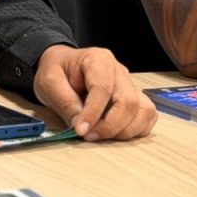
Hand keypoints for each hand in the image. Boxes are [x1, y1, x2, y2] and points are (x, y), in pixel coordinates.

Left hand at [33, 45, 156, 140]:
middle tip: (89, 136)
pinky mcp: (133, 98)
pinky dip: (136, 129)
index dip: (93, 113)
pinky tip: (116, 132)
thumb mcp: (49, 82)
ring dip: (125, 130)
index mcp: (99, 60)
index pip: (103, 88)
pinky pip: (146, 115)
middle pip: (128, 101)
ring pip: (143, 110)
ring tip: (101, 135)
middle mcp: (119, 71)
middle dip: (110, 126)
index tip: (80, 130)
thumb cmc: (58, 70)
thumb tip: (79, 126)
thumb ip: (64, 102)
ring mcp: (129, 85)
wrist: (64, 65)